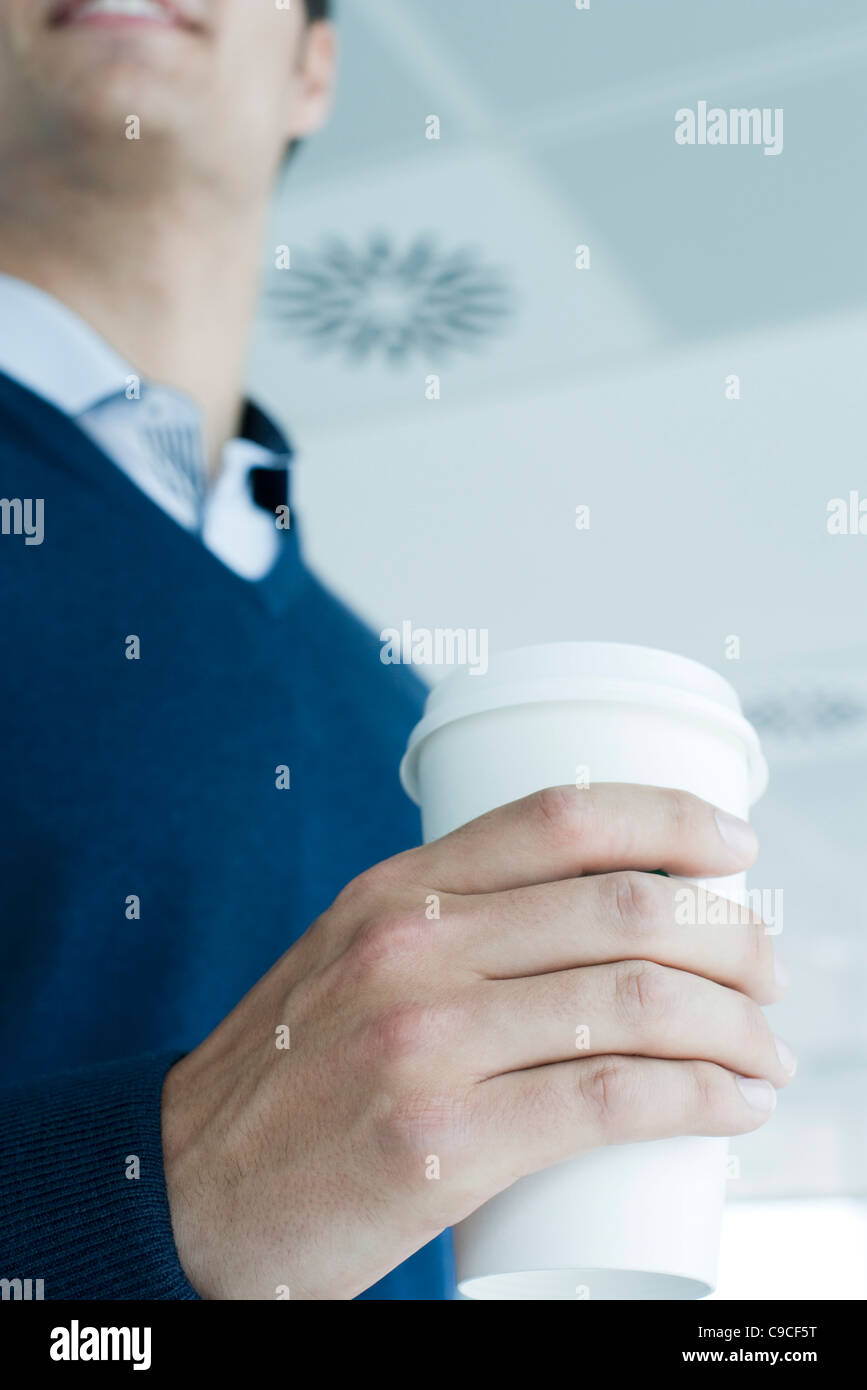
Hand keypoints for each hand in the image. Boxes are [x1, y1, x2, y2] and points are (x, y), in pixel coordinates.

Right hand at [161, 783, 791, 1299]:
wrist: (187, 1186)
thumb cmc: (291, 1073)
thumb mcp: (352, 959)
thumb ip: (448, 927)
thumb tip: (587, 918)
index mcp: (394, 891)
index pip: (558, 817)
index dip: (669, 818)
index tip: (734, 843)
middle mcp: (411, 947)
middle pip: (620, 908)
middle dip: (729, 935)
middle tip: (767, 970)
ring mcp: (425, 1041)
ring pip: (634, 1002)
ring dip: (734, 1025)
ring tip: (766, 1050)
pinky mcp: (441, 1142)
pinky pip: (611, 1099)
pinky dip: (701, 1096)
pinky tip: (735, 1103)